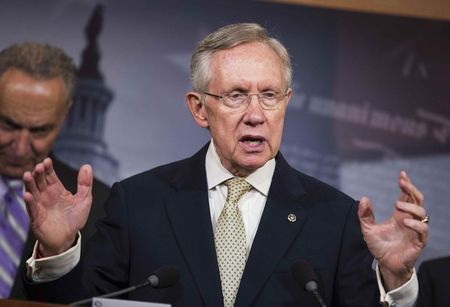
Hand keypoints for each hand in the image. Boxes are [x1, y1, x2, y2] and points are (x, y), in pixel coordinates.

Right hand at [23, 158, 92, 256]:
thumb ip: (85, 184)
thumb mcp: (84, 199)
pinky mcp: (36, 217)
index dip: (48, 168)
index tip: (47, 161)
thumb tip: (87, 166)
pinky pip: (31, 208)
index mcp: (57, 190)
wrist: (68, 238)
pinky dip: (29, 201)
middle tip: (38, 166)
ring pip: (33, 192)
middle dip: (38, 173)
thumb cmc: (74, 219)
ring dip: (30, 184)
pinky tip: (28, 194)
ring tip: (28, 175)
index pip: (50, 176)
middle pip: (40, 181)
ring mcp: (40, 205)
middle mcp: (46, 195)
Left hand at [358, 171, 427, 290]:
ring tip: (398, 205)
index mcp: (400, 215)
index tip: (402, 174)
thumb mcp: (368, 229)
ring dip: (411, 207)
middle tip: (402, 183)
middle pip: (417, 200)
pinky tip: (405, 222)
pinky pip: (423, 230)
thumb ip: (365, 215)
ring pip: (422, 213)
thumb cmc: (379, 246)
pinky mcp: (418, 242)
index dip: (407, 185)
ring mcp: (415, 230)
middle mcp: (410, 220)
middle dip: (412, 189)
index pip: (407, 196)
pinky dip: (416, 224)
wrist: (385, 265)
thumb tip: (364, 198)